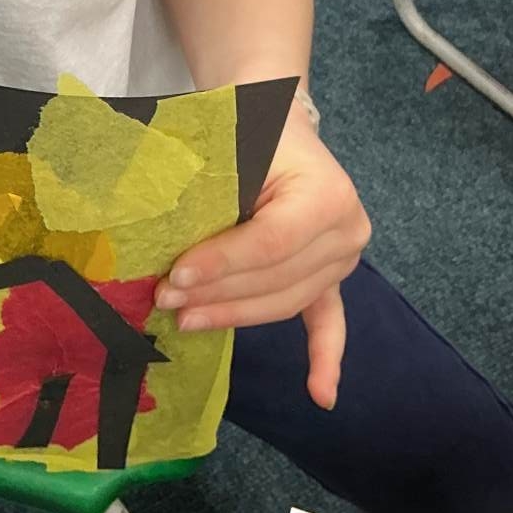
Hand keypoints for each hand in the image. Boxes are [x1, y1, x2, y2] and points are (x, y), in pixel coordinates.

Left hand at [154, 117, 370, 410]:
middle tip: (164, 298)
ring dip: (234, 316)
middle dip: (217, 294)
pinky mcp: (331, 274)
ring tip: (185, 321)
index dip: (223, 264)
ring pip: (284, 301)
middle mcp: (347, 230)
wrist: (275, 118)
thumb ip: (210, 196)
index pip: (269, 244)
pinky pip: (328, 319)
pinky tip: (320, 395)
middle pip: (275, 279)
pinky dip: (324, 356)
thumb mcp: (232, 148)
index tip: (177, 276)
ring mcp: (344, 257)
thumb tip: (164, 246)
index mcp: (327, 195)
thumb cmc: (249, 126)